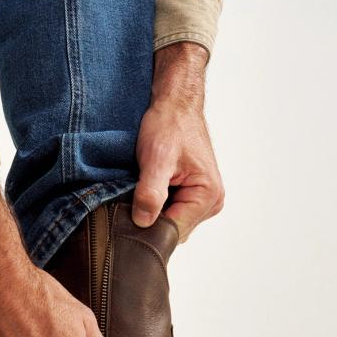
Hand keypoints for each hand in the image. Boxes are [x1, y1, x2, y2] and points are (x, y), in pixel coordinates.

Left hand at [133, 42, 223, 240]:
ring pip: (168, 223)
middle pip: (172, 231)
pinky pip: (168, 212)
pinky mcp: (190, 196)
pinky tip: (145, 190)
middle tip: (129, 200)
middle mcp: (210, 203)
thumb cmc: (170, 125)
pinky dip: (154, 205)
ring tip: (138, 191)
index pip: (173, 231)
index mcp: (208, 196)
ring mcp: (201, 201)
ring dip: (151, 212)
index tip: (126, 216)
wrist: (175, 105)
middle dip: (149, 220)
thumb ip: (151, 193)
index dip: (147, 227)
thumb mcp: (156, 158)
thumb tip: (143, 222)